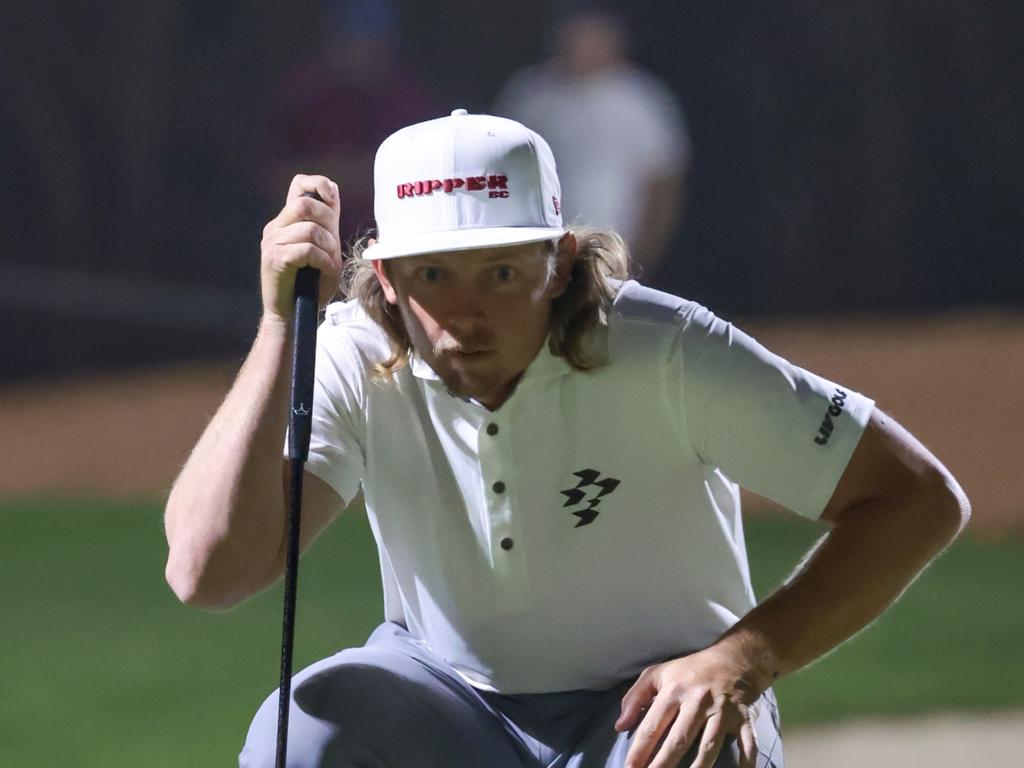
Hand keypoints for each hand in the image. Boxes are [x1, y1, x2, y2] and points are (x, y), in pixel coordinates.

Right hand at [260, 174, 342, 323]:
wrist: (292, 316)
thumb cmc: (311, 286)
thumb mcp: (326, 250)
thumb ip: (328, 225)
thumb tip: (332, 193)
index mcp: (287, 222)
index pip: (299, 184)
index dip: (319, 184)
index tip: (332, 201)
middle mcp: (275, 228)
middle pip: (305, 204)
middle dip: (328, 223)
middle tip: (331, 247)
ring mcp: (271, 242)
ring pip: (309, 229)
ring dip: (328, 247)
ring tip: (328, 264)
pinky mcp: (273, 259)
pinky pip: (306, 250)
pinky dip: (322, 261)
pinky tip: (322, 271)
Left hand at [615, 647, 761, 767]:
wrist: (733, 658)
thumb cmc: (689, 670)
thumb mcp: (657, 674)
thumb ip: (635, 698)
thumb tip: (620, 726)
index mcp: (674, 691)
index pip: (653, 725)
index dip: (640, 749)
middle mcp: (697, 701)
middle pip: (679, 739)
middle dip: (664, 764)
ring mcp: (722, 711)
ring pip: (709, 745)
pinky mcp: (743, 718)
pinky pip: (747, 742)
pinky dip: (748, 760)